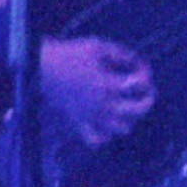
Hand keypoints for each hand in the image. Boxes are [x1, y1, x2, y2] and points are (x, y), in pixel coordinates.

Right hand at [38, 36, 152, 146]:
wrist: (40, 68)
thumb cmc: (68, 54)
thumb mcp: (98, 46)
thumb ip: (122, 54)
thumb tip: (139, 62)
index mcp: (109, 84)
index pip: (141, 85)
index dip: (146, 76)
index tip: (140, 70)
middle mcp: (104, 104)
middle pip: (137, 111)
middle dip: (146, 100)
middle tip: (144, 93)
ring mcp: (92, 116)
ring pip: (122, 129)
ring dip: (128, 118)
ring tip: (125, 107)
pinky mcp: (79, 122)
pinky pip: (96, 140)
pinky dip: (105, 135)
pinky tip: (105, 123)